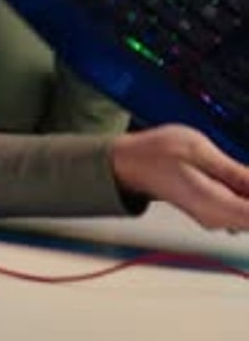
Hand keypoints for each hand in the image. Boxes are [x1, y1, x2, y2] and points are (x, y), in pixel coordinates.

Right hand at [110, 124, 248, 229]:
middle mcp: (216, 218)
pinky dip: (246, 195)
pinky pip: (241, 209)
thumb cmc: (158, 152)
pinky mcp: (213, 211)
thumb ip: (234, 172)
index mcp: (214, 204)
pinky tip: (241, 176)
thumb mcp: (198, 150)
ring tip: (234, 170)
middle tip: (237, 170)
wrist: (132, 162)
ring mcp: (215, 217)